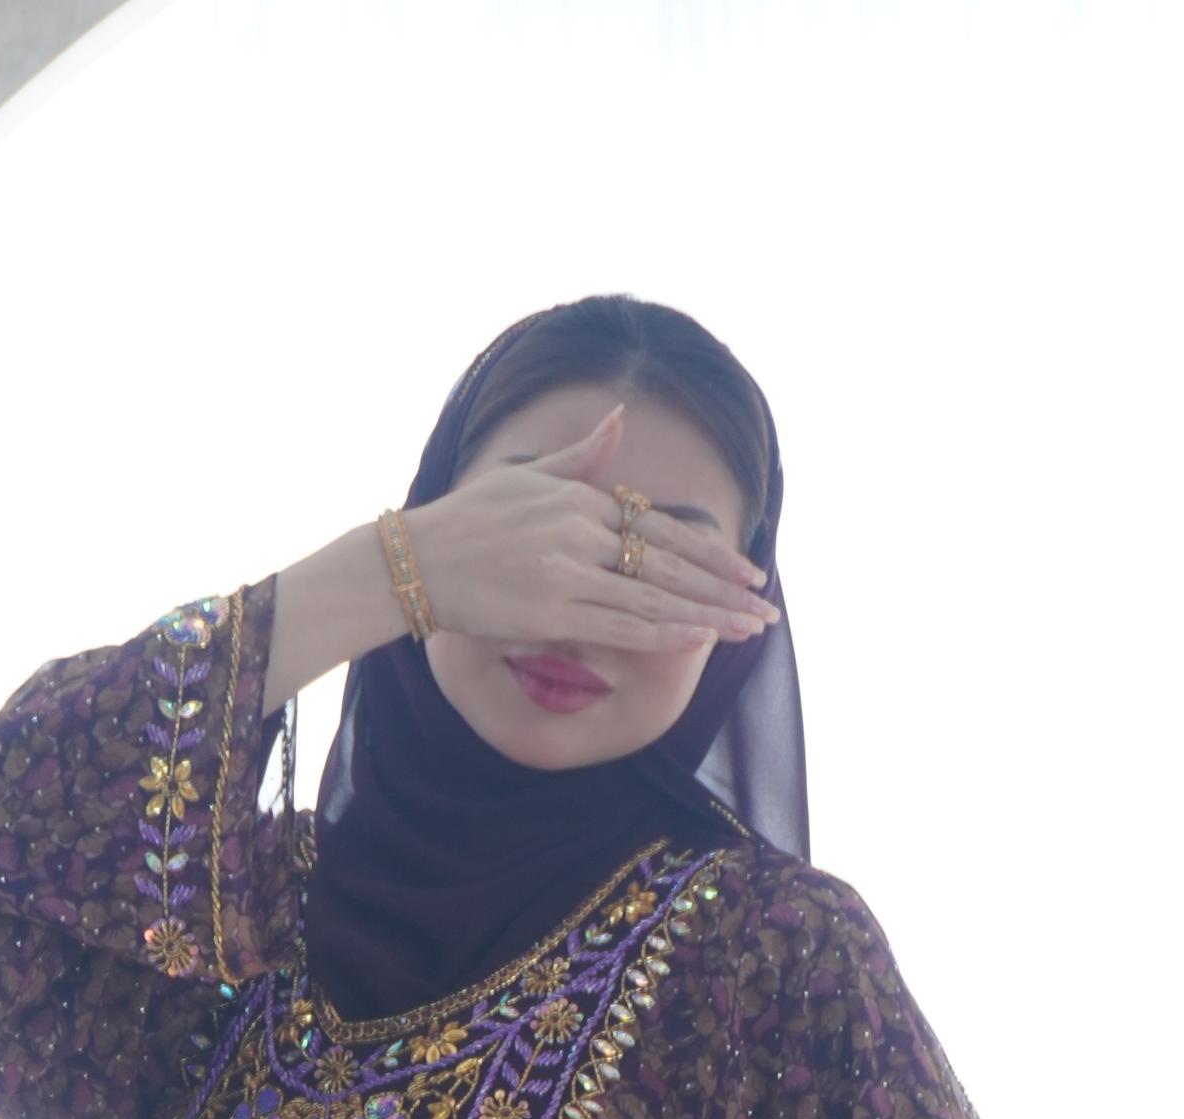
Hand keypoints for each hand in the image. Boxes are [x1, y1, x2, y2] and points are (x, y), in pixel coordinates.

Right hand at [404, 408, 776, 654]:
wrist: (417, 558)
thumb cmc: (469, 519)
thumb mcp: (528, 475)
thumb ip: (582, 457)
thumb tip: (619, 416)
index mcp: (582, 501)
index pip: (662, 530)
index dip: (711, 554)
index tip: (748, 571)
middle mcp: (581, 533)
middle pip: (668, 565)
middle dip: (723, 589)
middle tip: (766, 608)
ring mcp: (567, 574)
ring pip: (651, 599)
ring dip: (705, 616)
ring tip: (746, 630)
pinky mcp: (549, 612)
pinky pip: (617, 625)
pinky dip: (660, 632)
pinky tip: (697, 638)